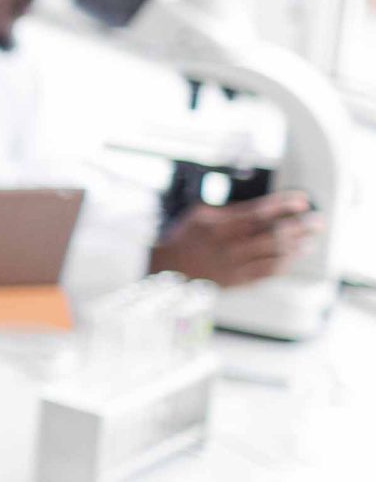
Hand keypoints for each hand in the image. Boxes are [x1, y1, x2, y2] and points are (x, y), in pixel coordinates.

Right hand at [151, 190, 319, 288]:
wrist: (166, 271)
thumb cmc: (181, 240)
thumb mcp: (199, 215)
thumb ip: (228, 211)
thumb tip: (255, 208)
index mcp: (220, 225)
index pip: (260, 212)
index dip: (285, 205)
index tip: (302, 201)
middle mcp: (230, 246)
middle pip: (275, 234)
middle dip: (300, 226)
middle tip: (316, 221)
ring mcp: (235, 265)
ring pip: (276, 255)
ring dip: (298, 246)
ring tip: (310, 240)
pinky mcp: (237, 281)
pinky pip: (268, 273)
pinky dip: (284, 264)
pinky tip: (293, 258)